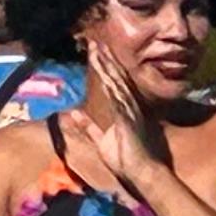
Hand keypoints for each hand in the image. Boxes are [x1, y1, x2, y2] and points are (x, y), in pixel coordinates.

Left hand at [64, 47, 173, 198]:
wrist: (140, 172)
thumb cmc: (124, 159)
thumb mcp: (100, 140)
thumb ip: (88, 126)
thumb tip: (75, 113)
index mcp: (121, 109)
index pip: (111, 83)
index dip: (103, 67)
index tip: (95, 52)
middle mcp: (127, 106)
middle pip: (114, 78)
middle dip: (104, 61)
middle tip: (95, 43)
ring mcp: (129, 111)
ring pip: (116, 84)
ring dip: (108, 68)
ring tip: (99, 52)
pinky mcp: (129, 120)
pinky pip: (119, 100)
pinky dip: (113, 87)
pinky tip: (108, 75)